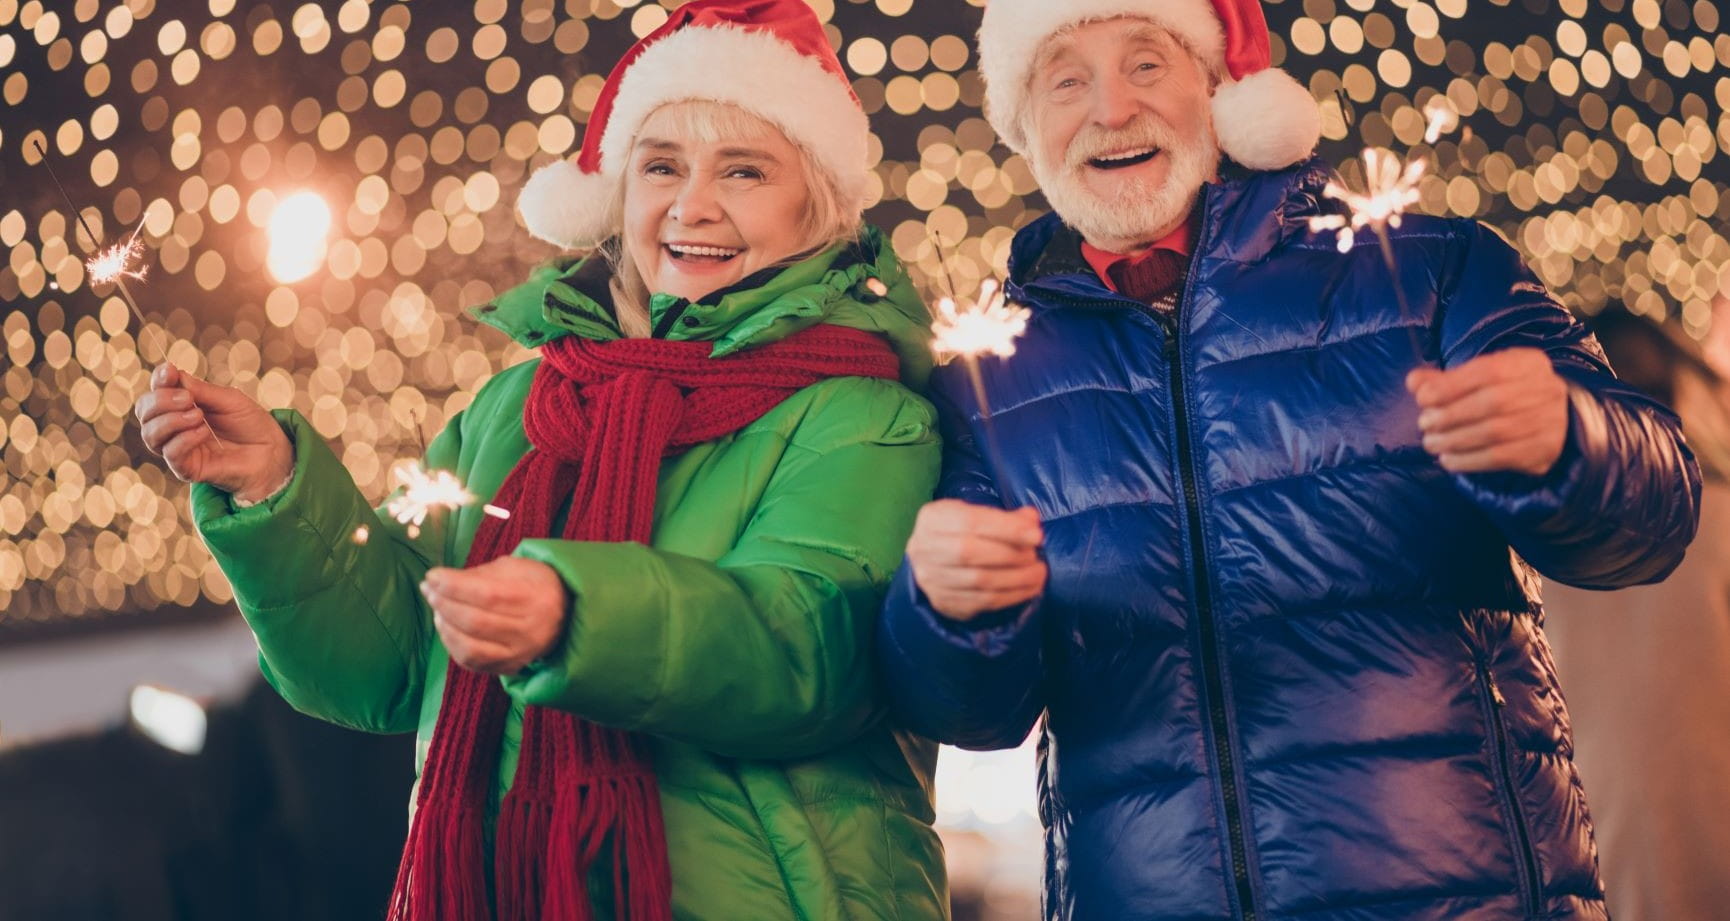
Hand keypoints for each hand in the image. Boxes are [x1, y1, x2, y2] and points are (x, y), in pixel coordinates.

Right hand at [133, 364, 294, 500]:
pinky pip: (171, 454)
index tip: (170, 372)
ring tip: (199, 416)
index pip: (155, 391)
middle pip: (144, 412)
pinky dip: (184, 439)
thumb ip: (201, 390)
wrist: (271, 452)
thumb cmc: (250, 423)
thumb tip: (174, 373)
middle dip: (160, 401)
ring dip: (171, 420)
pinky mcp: (187, 468)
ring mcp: (178, 448)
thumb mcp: (229, 399)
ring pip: (150, 434)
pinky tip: (203, 432)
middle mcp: (173, 427)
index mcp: (181, 406)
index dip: (159, 380)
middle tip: (188, 399)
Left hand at [422, 557, 568, 674]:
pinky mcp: (510, 667)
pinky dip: (452, 644)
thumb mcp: (516, 568)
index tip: (432, 575)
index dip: (453, 586)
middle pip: (475, 622)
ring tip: (437, 607)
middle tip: (428, 589)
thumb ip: (481, 574)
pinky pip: (472, 662)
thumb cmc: (535, 585)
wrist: (567, 614)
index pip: (486, 594)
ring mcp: (520, 653)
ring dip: (445, 626)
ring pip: (470, 647)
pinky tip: (447, 626)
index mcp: (535, 598)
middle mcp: (530, 630)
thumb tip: (443, 581)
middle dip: (444, 604)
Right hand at [906, 499, 1046, 621]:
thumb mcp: (978, 515)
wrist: (935, 560)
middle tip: (1035, 557)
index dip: (1007, 529)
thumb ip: (1005, 518)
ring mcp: (930, 578)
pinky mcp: (941, 601)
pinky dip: (1010, 596)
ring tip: (1038, 574)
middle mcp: (923, 548)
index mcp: (933, 518)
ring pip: (978, 581)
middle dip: (1011, 555)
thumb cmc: (961, 532)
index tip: (1037, 536)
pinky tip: (1028, 590)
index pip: (971, 522)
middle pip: (970, 552)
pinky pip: (980, 602)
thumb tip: (1031, 521)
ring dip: (1016, 579)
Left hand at [1407, 348, 1569, 476]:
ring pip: (1496, 432)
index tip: (1422, 399)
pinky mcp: (1545, 450)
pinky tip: (1448, 460)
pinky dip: (1468, 460)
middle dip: (1450, 415)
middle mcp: (1546, 388)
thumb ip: (1445, 379)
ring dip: (1454, 440)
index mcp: (1527, 362)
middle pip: (1493, 402)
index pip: (1487, 370)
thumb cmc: (1504, 392)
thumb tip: (1414, 381)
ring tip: (1431, 444)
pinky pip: (1502, 457)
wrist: (1551, 418)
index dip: (1450, 386)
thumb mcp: (1479, 377)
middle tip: (1424, 424)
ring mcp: (1550, 420)